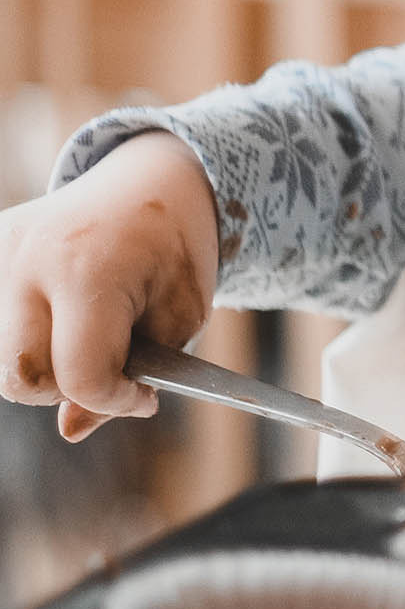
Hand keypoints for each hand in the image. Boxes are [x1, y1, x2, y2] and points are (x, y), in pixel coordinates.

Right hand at [0, 133, 218, 440]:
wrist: (153, 179)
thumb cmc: (174, 251)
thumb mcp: (182, 314)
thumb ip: (133, 375)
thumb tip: (70, 429)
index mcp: (92, 269)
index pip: (80, 374)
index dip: (116, 400)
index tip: (145, 396)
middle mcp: (32, 257)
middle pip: (21, 376)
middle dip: (68, 388)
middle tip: (115, 363)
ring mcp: (2, 252)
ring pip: (3, 358)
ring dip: (46, 363)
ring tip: (90, 331)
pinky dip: (30, 334)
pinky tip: (64, 311)